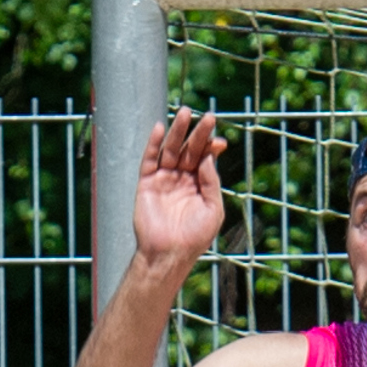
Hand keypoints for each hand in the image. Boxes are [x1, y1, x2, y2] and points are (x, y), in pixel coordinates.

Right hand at [133, 108, 227, 265]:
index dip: (211, 147)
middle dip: (198, 133)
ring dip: (178, 131)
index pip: (205, 157)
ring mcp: (164, 180)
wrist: (169, 253)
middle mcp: (181, 179)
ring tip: (185, 113)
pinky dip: (153, 144)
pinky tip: (160, 129)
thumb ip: (211, 181)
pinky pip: (149, 160)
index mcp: (199, 184)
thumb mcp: (214, 208)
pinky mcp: (147, 184)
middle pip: (189, 149)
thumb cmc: (194, 236)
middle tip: (207, 117)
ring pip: (171, 150)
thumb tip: (207, 156)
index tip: (220, 141)